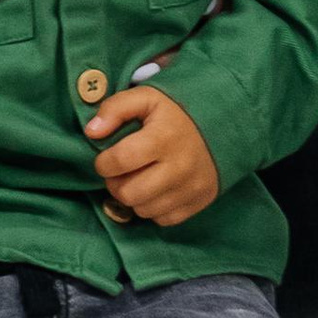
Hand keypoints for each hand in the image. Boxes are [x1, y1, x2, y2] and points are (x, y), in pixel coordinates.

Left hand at [87, 86, 219, 228]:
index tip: (106, 158)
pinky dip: (154, 208)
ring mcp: (191, 188)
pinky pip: (163, 219)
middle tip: (121, 171)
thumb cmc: (178, 112)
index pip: (120, 161)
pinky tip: (156, 189)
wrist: (225, 123)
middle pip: (128, 193)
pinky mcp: (199, 201)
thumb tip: (91, 132)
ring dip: (134, 197)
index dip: (104, 163)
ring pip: (143, 210)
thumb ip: (115, 109)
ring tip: (139, 178)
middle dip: (116, 184)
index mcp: (163, 138)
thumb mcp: (147, 98)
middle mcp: (179, 167)